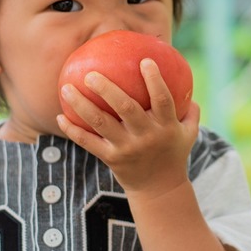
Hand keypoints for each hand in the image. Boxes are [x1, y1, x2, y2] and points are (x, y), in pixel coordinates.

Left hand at [57, 58, 200, 198]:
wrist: (160, 190)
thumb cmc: (174, 154)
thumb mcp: (189, 133)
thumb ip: (190, 110)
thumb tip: (188, 83)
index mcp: (167, 126)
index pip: (162, 100)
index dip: (154, 80)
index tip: (144, 60)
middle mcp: (146, 136)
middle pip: (126, 108)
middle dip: (107, 89)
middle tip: (90, 73)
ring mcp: (127, 148)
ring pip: (100, 123)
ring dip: (81, 105)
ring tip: (66, 88)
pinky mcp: (111, 159)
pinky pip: (88, 143)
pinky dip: (73, 130)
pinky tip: (60, 117)